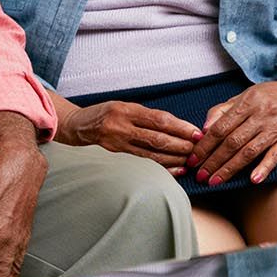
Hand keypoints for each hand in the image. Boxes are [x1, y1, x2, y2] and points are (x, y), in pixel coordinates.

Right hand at [58, 101, 199, 173]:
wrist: (78, 125)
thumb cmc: (106, 113)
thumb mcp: (125, 106)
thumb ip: (147, 116)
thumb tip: (178, 127)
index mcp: (126, 110)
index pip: (159, 119)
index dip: (180, 127)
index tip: (196, 132)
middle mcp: (121, 126)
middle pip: (158, 138)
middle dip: (181, 145)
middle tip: (198, 149)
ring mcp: (118, 143)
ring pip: (152, 154)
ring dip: (175, 159)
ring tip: (191, 160)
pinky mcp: (117, 155)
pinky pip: (144, 163)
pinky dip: (162, 167)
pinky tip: (176, 170)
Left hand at [189, 79, 276, 185]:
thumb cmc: (271, 97)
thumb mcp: (246, 96)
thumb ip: (222, 110)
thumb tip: (203, 129)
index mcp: (247, 102)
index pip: (220, 127)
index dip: (205, 144)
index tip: (193, 158)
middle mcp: (261, 115)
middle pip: (232, 142)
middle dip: (213, 160)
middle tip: (200, 175)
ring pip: (249, 151)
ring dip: (230, 168)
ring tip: (215, 181)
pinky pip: (275, 156)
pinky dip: (264, 168)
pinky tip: (252, 180)